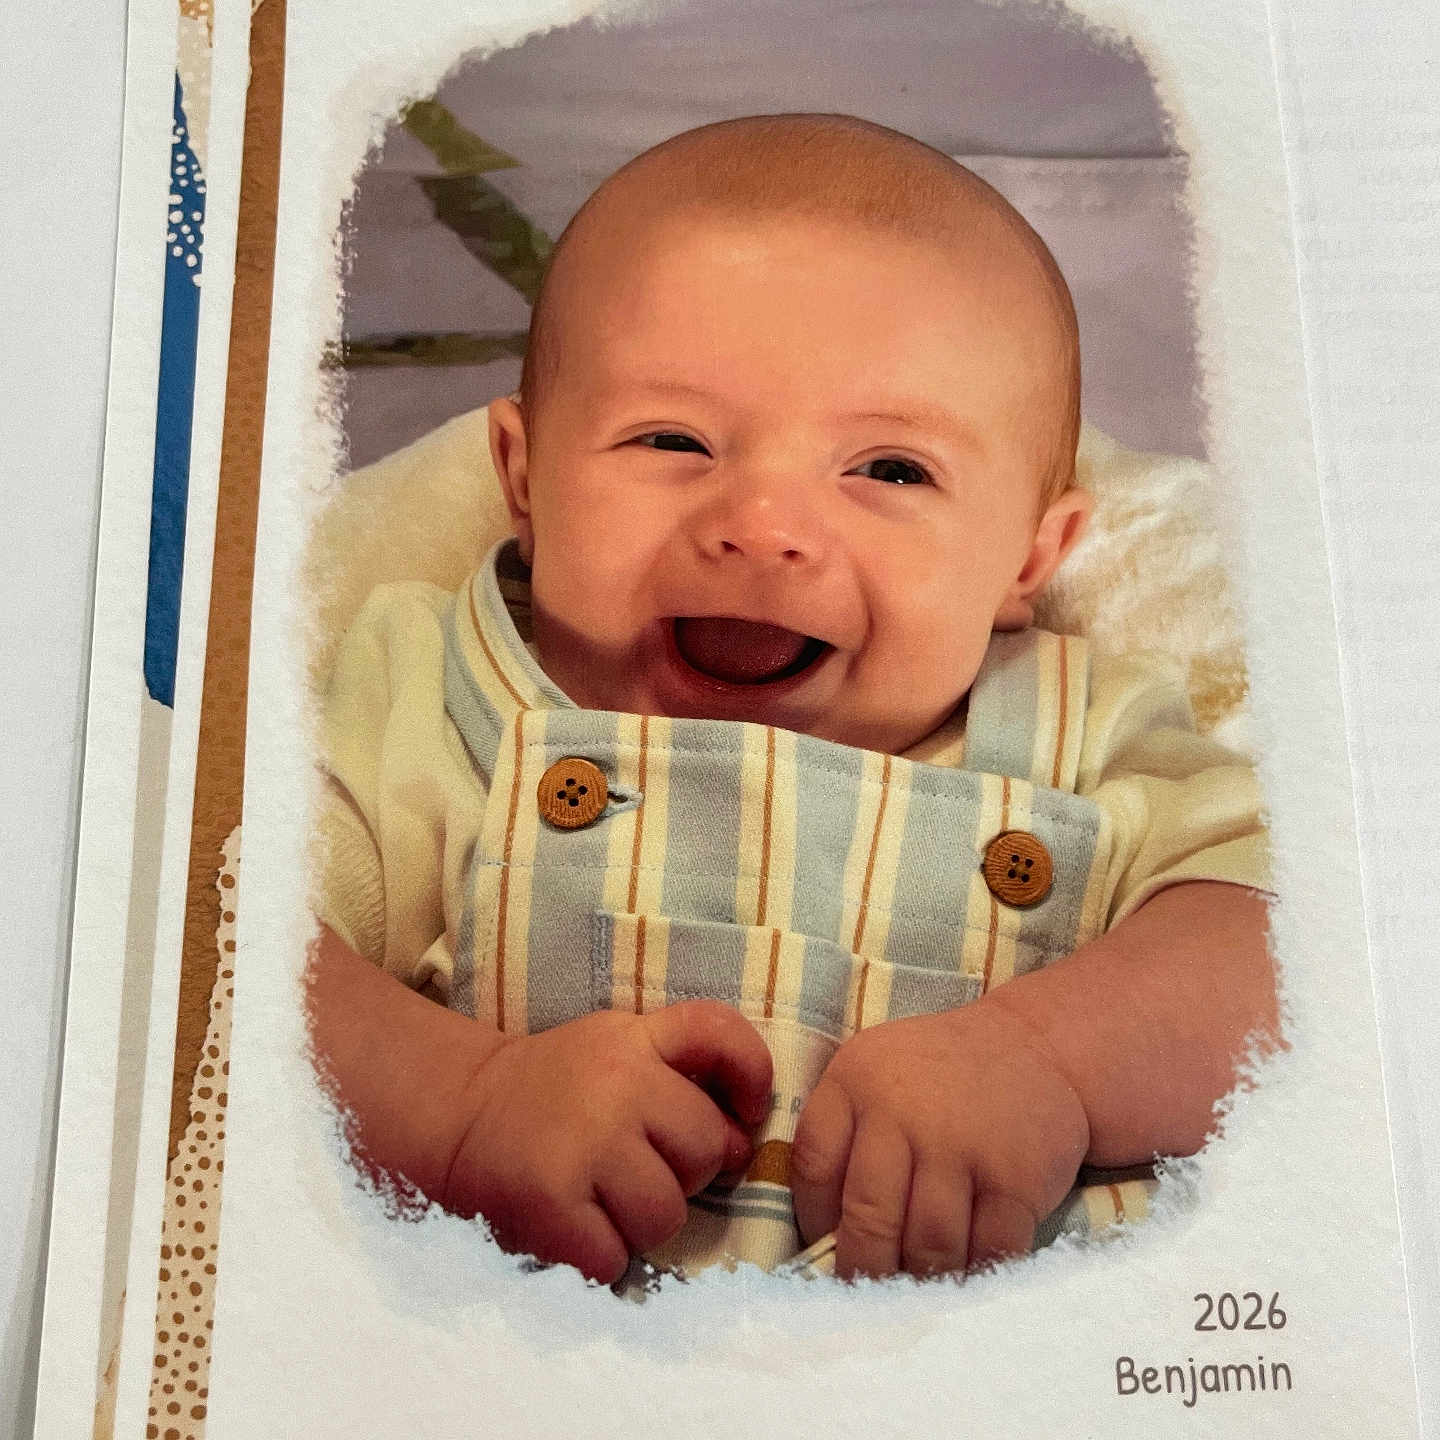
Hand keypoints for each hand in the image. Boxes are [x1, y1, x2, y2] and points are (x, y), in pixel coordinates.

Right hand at [443, 1001, 772, 1283]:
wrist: (460, 1115)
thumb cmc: (557, 1089)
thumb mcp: (618, 1048)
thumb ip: (683, 1075)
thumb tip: (744, 1144)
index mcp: (632, 1040)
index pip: (716, 1031)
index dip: (752, 1072)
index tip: (746, 1110)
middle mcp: (614, 1084)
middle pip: (707, 1148)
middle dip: (686, 1171)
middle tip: (638, 1165)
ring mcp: (582, 1145)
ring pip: (667, 1214)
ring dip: (644, 1222)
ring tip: (604, 1199)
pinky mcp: (550, 1204)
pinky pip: (616, 1258)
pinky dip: (601, 1257)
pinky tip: (576, 1225)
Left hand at [790, 1001, 1088, 1279]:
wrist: (1035, 1045)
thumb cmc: (940, 1073)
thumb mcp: (874, 1072)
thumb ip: (843, 1132)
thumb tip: (820, 1231)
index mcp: (856, 1080)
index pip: (814, 1167)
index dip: (814, 1218)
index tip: (827, 1243)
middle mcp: (903, 1111)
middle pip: (869, 1218)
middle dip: (865, 1268)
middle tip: (868, 1291)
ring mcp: (962, 1144)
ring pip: (928, 1246)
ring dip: (921, 1279)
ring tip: (917, 1286)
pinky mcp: (1016, 1177)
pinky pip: (987, 1251)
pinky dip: (974, 1275)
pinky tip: (965, 1273)